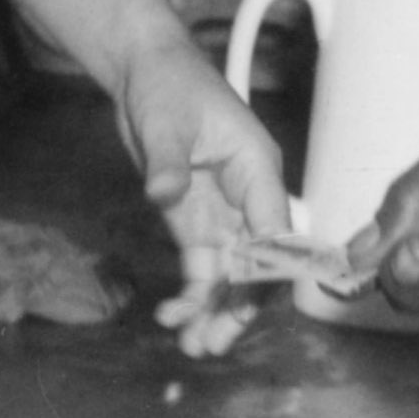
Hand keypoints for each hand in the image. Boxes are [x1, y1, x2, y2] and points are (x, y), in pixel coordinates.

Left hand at [112, 33, 304, 353]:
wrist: (143, 70)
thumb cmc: (167, 81)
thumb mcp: (164, 120)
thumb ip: (168, 161)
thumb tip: (165, 193)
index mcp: (257, 168)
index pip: (275, 231)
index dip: (267, 273)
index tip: (247, 308)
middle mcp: (248, 196)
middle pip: (257, 263)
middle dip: (239, 308)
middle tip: (213, 343)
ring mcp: (222, 211)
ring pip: (231, 274)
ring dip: (215, 311)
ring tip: (193, 347)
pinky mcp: (194, 219)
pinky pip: (201, 266)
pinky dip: (192, 294)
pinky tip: (174, 317)